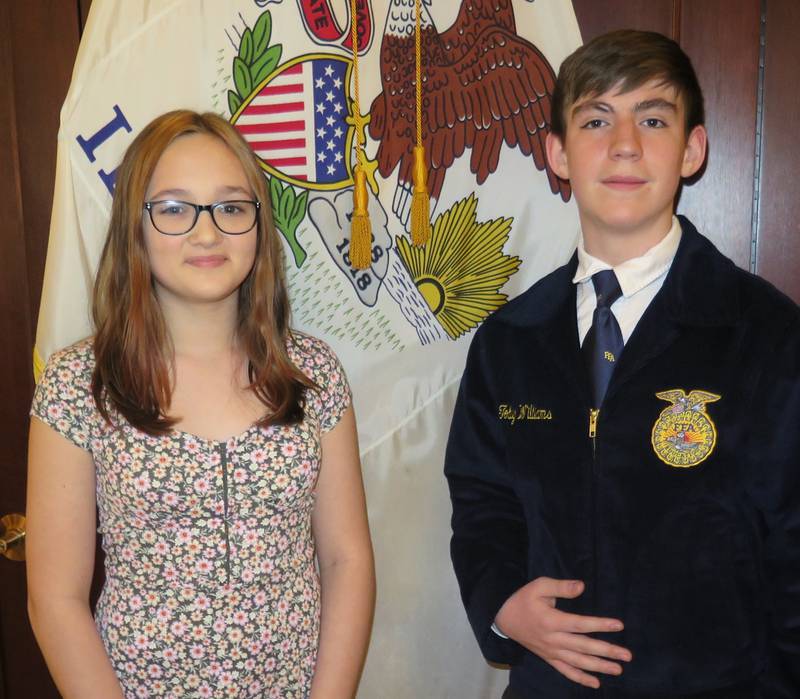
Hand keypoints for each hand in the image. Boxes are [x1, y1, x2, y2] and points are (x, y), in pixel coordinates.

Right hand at [495, 577, 631, 688]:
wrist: (504, 618)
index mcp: (551, 621)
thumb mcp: (539, 586)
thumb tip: (582, 586)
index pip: (580, 624)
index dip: (600, 625)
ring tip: (618, 669)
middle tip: (627, 655)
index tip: (619, 625)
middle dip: (607, 651)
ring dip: (599, 667)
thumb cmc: (524, 599)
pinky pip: (566, 671)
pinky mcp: (549, 658)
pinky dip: (581, 679)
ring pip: (578, 662)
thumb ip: (561, 587)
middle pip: (584, 647)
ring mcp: (551, 651)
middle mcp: (553, 639)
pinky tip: (596, 683)